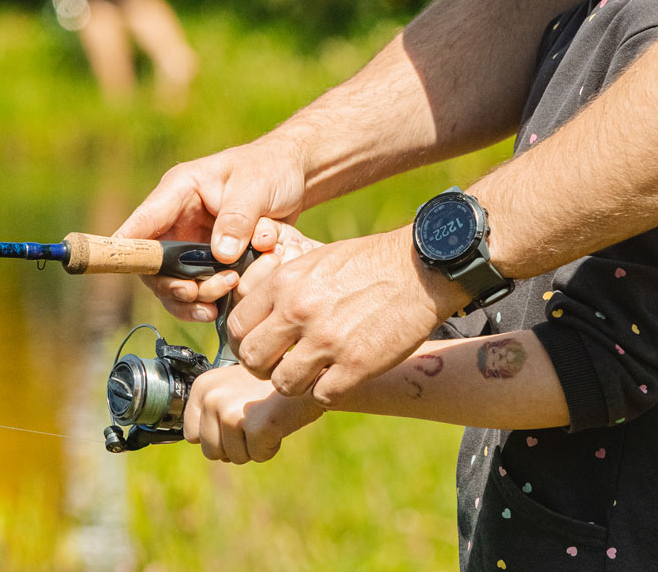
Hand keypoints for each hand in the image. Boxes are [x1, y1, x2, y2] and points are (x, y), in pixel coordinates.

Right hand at [115, 133, 308, 321]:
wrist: (295, 175)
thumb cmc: (271, 169)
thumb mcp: (256, 188)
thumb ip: (238, 219)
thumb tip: (221, 255)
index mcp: (179, 191)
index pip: (142, 222)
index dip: (127, 249)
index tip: (123, 270)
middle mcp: (178, 218)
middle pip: (154, 263)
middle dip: (173, 285)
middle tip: (198, 294)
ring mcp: (192, 241)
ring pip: (174, 281)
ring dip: (192, 297)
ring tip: (219, 300)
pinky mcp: (210, 258)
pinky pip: (197, 286)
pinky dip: (207, 300)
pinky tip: (220, 308)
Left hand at [183, 364, 324, 463]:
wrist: (310, 371)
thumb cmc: (272, 382)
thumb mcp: (233, 385)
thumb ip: (213, 408)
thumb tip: (196, 440)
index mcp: (203, 385)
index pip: (192, 435)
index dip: (217, 435)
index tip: (238, 418)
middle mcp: (213, 396)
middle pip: (211, 451)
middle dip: (235, 443)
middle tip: (256, 418)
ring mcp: (232, 411)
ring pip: (235, 456)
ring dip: (254, 444)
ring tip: (268, 416)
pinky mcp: (257, 425)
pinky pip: (259, 455)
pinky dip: (271, 446)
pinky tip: (279, 421)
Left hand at [228, 226, 470, 404]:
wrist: (422, 267)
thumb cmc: (371, 261)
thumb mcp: (318, 260)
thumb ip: (286, 288)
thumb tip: (263, 314)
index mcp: (286, 283)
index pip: (236, 326)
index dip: (245, 341)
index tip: (263, 345)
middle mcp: (299, 312)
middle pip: (252, 360)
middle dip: (265, 368)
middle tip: (284, 365)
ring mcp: (327, 341)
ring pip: (283, 384)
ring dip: (297, 384)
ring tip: (315, 373)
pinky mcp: (356, 365)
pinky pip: (322, 396)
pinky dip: (329, 391)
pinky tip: (342, 377)